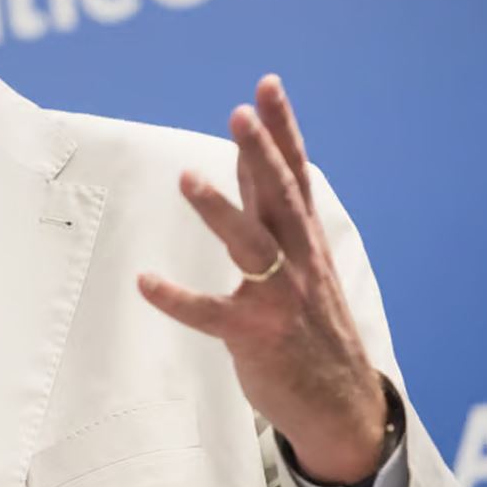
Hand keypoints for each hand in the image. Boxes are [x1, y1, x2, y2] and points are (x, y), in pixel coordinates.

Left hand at [137, 76, 387, 484]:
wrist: (340, 403)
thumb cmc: (310, 321)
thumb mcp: (300, 257)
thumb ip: (271, 209)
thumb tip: (250, 155)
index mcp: (304, 238)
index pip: (296, 172)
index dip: (282, 128)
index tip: (266, 84)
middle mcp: (297, 260)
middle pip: (279, 196)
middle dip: (260, 153)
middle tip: (239, 113)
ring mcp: (279, 298)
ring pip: (251, 246)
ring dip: (219, 211)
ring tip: (187, 178)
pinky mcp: (256, 336)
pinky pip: (212, 315)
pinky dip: (179, 299)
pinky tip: (146, 283)